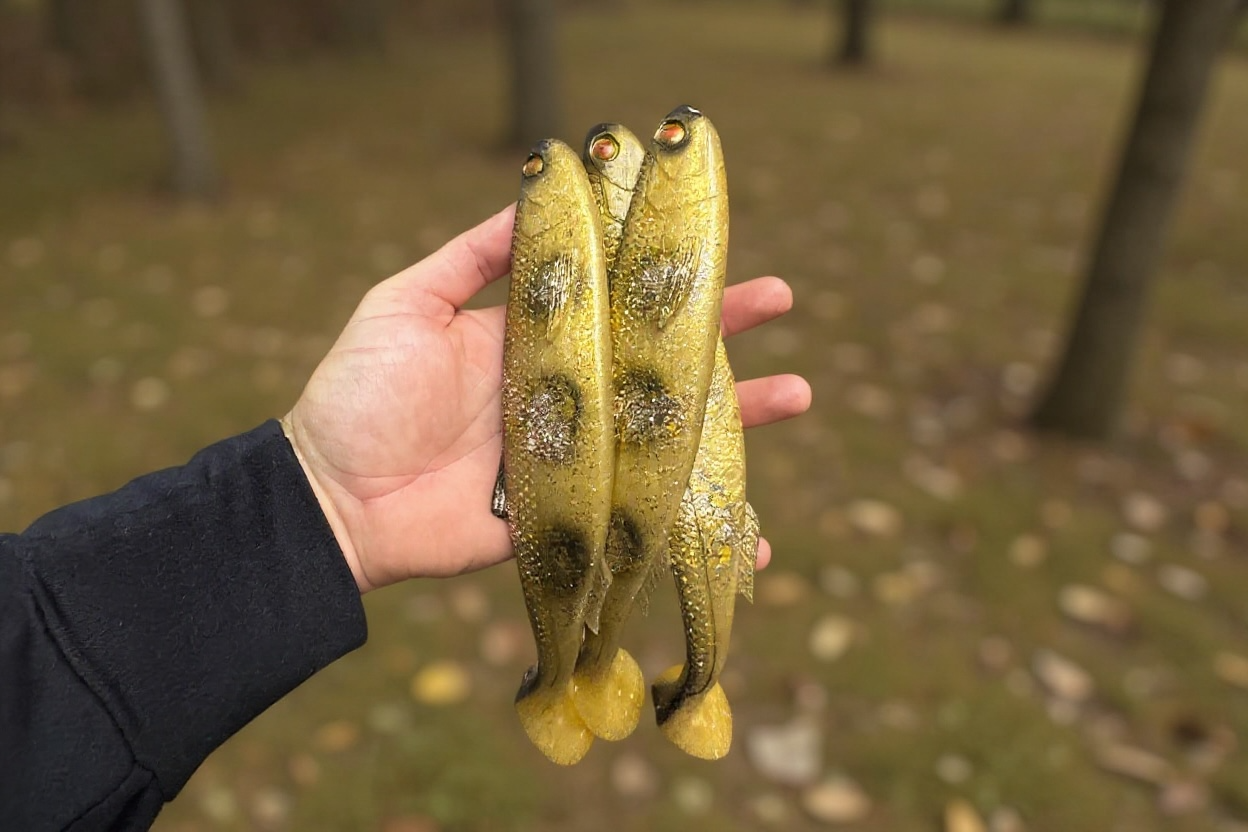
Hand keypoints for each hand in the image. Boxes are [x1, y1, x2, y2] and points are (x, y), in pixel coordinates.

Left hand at [285, 205, 811, 591]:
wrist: (332, 499)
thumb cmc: (359, 394)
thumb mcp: (407, 304)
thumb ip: (472, 257)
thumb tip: (532, 191)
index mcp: (535, 342)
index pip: (615, 303)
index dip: (664, 277)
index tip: (716, 246)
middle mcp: (565, 397)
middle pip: (656, 365)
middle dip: (720, 336)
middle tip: (780, 304)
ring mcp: (573, 460)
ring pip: (666, 438)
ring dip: (734, 421)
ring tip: (796, 394)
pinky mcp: (570, 519)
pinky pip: (640, 521)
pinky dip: (696, 529)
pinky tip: (750, 536)